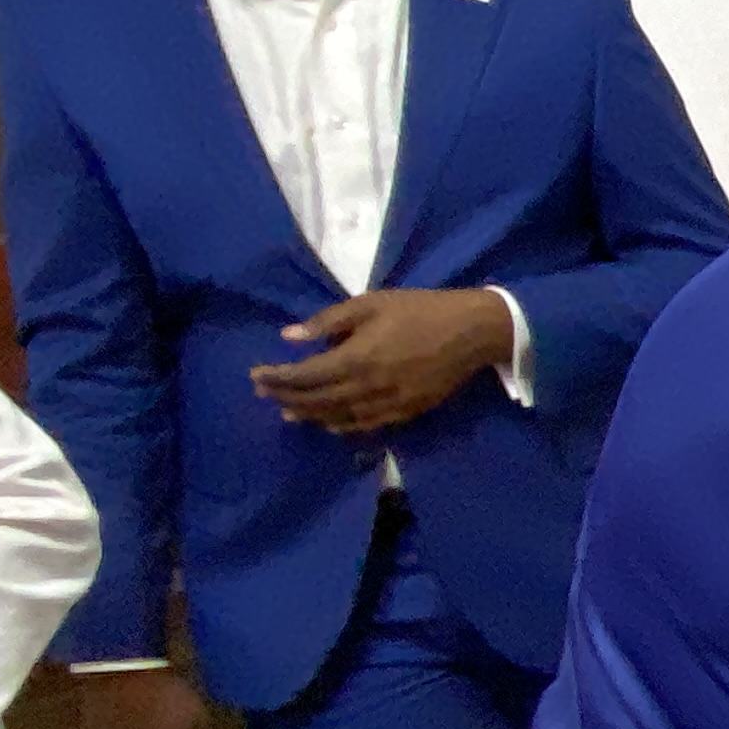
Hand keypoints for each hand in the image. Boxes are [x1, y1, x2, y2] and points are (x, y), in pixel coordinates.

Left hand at [250, 289, 512, 434]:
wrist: (472, 331)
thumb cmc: (420, 309)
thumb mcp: (371, 303)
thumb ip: (328, 322)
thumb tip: (290, 337)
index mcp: (357, 357)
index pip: (304, 375)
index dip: (277, 378)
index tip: (255, 375)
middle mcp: (367, 386)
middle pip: (316, 400)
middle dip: (286, 397)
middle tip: (264, 393)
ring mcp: (388, 403)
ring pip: (338, 416)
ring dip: (309, 415)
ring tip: (288, 412)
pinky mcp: (406, 411)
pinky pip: (366, 424)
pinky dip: (342, 425)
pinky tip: (329, 424)